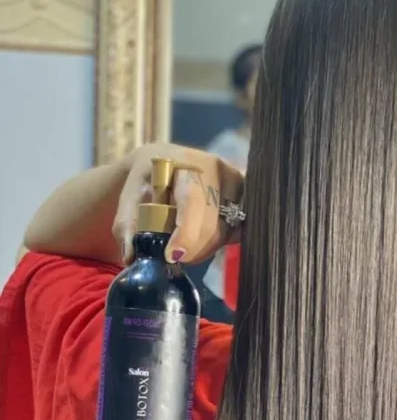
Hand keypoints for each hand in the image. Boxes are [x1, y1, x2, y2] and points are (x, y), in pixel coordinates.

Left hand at [113, 143, 244, 265]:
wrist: (162, 163)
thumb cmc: (144, 184)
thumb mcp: (128, 203)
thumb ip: (127, 229)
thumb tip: (131, 257)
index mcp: (182, 162)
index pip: (191, 201)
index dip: (185, 233)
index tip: (173, 256)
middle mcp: (214, 167)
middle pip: (211, 223)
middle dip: (192, 249)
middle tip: (174, 256)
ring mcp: (235, 179)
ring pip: (226, 231)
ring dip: (205, 248)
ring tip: (185, 245)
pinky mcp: (246, 194)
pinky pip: (238, 230)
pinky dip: (221, 241)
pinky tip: (204, 237)